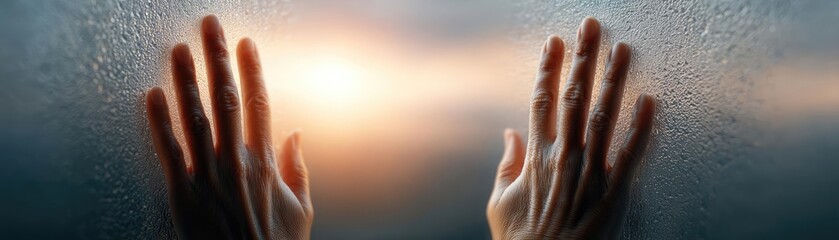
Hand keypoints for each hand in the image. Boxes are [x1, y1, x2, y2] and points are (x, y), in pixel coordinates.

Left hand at [146, 15, 311, 238]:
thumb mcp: (301, 210)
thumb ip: (297, 170)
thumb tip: (295, 135)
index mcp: (265, 163)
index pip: (260, 104)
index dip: (253, 71)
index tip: (247, 44)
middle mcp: (236, 162)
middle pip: (227, 99)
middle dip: (217, 59)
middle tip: (210, 27)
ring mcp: (207, 176)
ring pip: (196, 117)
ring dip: (186, 80)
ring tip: (180, 50)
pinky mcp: (182, 194)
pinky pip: (169, 151)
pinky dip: (159, 122)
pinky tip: (153, 96)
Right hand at [487, 17, 655, 238]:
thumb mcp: (499, 202)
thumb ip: (507, 165)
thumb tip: (508, 134)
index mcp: (535, 158)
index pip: (541, 101)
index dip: (548, 68)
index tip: (553, 42)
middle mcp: (563, 158)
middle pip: (573, 98)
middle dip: (583, 60)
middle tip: (591, 28)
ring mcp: (590, 174)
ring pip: (603, 117)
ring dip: (613, 81)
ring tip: (622, 50)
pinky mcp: (614, 194)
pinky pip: (631, 155)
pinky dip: (641, 128)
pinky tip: (649, 102)